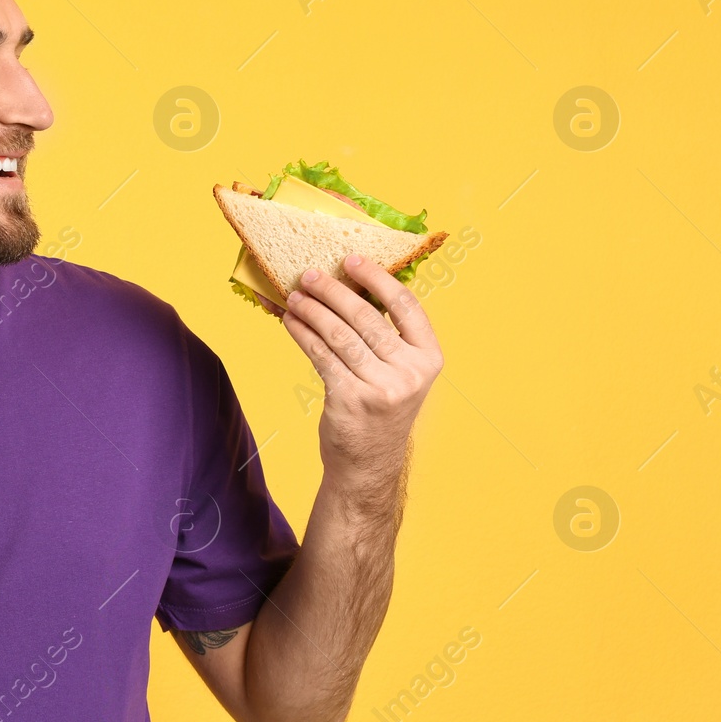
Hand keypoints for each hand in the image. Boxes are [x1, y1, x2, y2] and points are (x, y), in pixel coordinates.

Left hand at [279, 254, 443, 488]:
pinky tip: (291, 321)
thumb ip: (387, 337)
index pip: (406, 306)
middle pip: (367, 317)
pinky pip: (321, 356)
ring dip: (312, 310)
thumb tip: (350, 286)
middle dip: (333, 291)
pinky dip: (303, 334)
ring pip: (340, 335)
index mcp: (429, 358)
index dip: (377, 278)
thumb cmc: (381, 408)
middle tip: (309, 275)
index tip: (352, 259)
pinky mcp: (350, 399)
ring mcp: (381, 387)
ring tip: (294, 296)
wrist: (368, 462)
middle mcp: (410, 372)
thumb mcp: (400, 373)